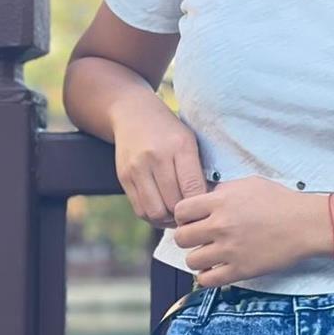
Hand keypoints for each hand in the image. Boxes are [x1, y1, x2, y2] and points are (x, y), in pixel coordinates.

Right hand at [112, 101, 209, 228]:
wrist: (133, 114)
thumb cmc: (170, 131)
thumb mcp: (190, 142)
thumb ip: (198, 171)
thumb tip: (209, 203)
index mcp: (180, 146)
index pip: (193, 187)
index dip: (200, 206)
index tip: (206, 210)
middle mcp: (157, 157)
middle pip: (173, 203)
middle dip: (185, 215)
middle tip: (193, 217)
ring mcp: (137, 168)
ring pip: (155, 211)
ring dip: (168, 220)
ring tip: (178, 217)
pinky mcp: (124, 177)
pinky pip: (140, 209)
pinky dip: (153, 217)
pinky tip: (163, 212)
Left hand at [172, 176, 328, 286]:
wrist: (305, 224)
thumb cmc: (281, 202)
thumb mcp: (249, 184)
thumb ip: (223, 191)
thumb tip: (205, 199)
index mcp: (221, 202)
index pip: (181, 211)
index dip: (183, 216)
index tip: (191, 220)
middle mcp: (220, 225)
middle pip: (181, 237)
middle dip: (188, 237)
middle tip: (200, 238)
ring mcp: (229, 250)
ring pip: (191, 260)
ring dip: (198, 257)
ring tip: (210, 254)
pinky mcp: (240, 270)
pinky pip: (207, 280)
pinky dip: (207, 276)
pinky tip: (216, 268)